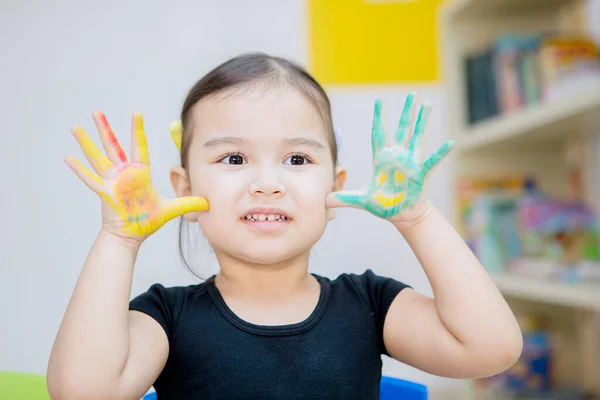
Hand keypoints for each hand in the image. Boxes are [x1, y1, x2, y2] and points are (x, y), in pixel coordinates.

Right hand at [65, 112, 208, 241]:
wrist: (131, 236)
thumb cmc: (147, 221)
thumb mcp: (171, 209)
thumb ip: (188, 202)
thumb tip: (209, 202)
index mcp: (138, 174)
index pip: (139, 147)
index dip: (137, 130)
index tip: (135, 113)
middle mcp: (123, 174)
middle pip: (113, 146)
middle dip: (105, 128)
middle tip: (97, 111)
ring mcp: (111, 181)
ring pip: (97, 157)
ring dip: (86, 143)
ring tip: (75, 127)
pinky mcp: (104, 192)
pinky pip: (90, 179)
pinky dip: (79, 169)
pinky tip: (67, 157)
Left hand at [326, 93, 452, 222]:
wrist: (402, 215)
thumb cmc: (384, 205)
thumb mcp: (361, 200)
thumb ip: (343, 198)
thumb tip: (325, 201)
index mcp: (382, 159)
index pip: (379, 133)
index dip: (379, 118)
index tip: (379, 102)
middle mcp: (398, 157)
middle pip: (403, 129)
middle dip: (407, 112)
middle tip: (412, 94)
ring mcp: (411, 163)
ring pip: (417, 137)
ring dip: (422, 122)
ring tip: (428, 105)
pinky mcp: (420, 173)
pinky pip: (431, 161)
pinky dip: (440, 153)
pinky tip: (449, 143)